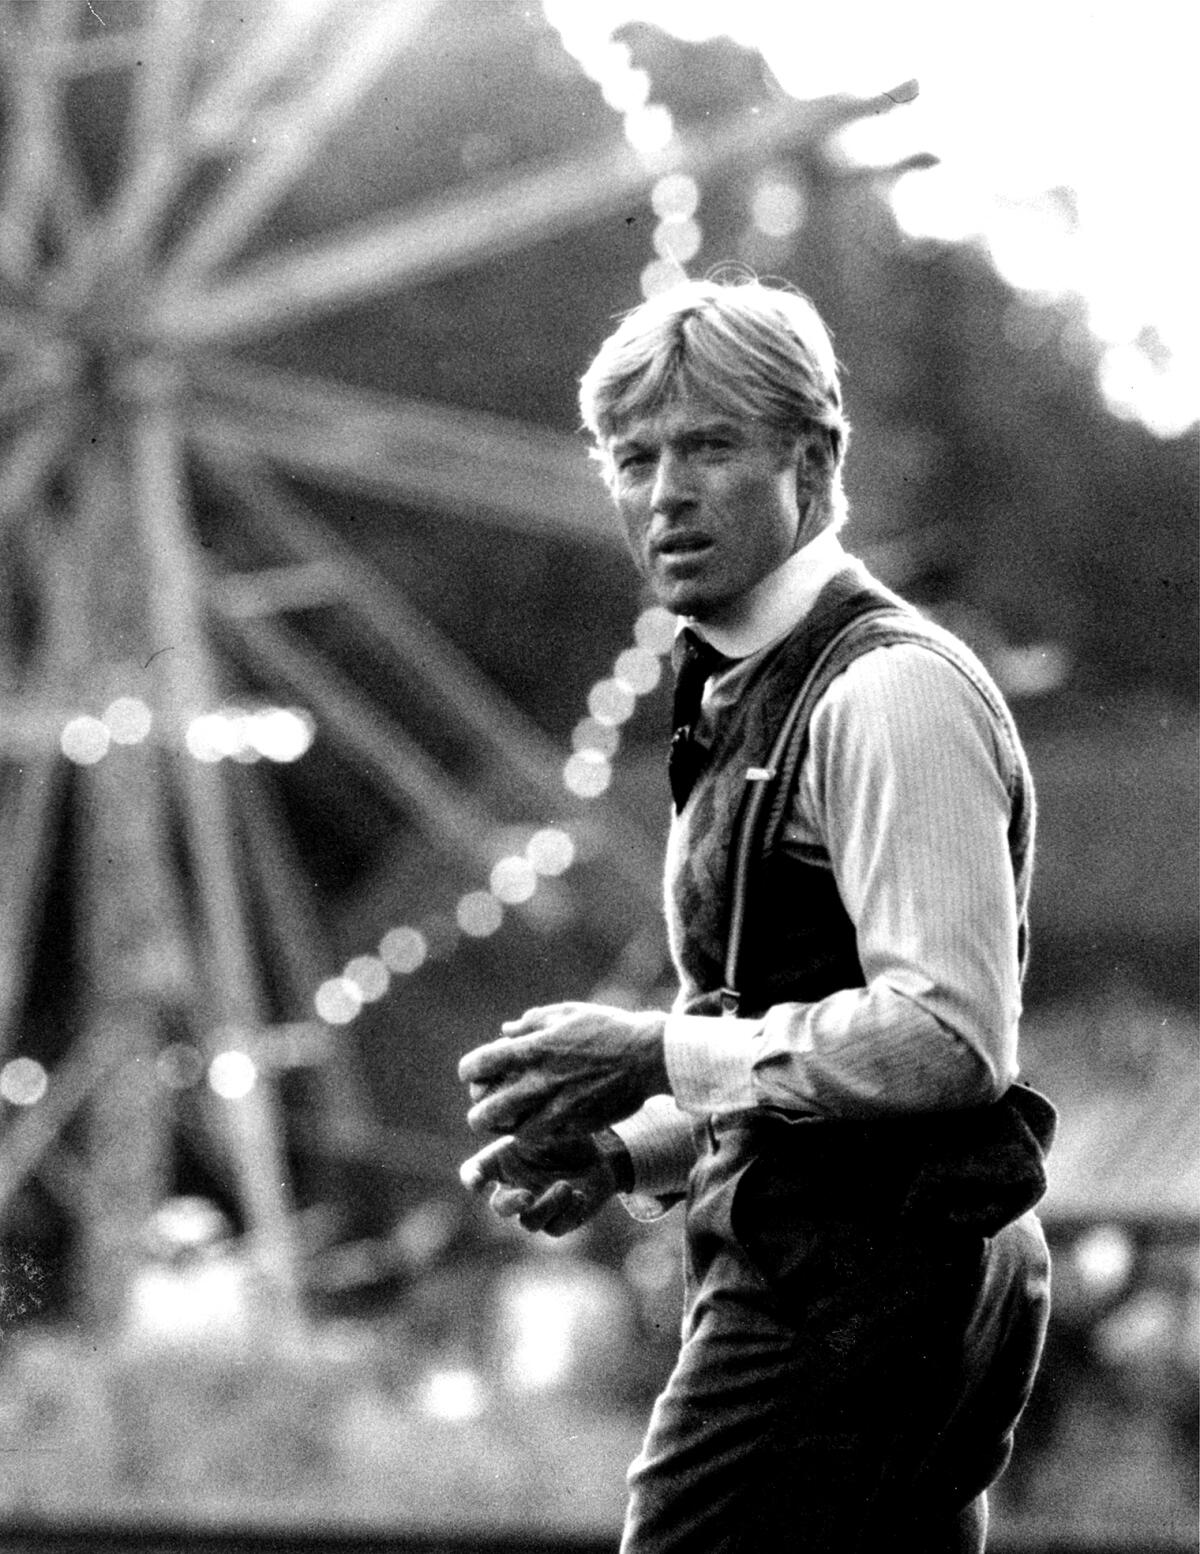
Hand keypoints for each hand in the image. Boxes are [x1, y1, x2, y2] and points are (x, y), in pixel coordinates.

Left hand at [458, 1002, 667, 1137]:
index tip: (475, 1075)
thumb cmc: (607, 1029)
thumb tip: (506, 1031)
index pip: (480, 1064)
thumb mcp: (567, 1013)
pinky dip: (534, 1135)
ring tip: (510, 1124)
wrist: (646, 1056)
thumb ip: (532, 1023)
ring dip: (507, 1129)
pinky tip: (538, 1127)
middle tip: (484, 1111)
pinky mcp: (575, 1124)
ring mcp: (558, 1105)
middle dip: (479, 1113)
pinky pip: (542, 1138)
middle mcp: (540, 1079)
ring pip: (512, 1131)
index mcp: (534, 1047)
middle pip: (487, 1110)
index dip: (470, 1071)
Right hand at [459, 1132, 618, 1236]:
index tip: (477, 1183)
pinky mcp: (559, 1219)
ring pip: (530, 1223)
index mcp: (503, 1161)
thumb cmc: (565, 1130)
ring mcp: (537, 1207)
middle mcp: (515, 1187)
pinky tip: (580, 1196)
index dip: (472, 1177)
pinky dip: (568, 1213)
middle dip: (512, 1204)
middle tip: (528, 1196)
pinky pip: (556, 1227)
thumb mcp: (546, 1122)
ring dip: (548, 1207)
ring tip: (565, 1186)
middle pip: (501, 1207)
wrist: (599, 1148)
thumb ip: (529, 1124)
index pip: (476, 1171)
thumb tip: (514, 1120)